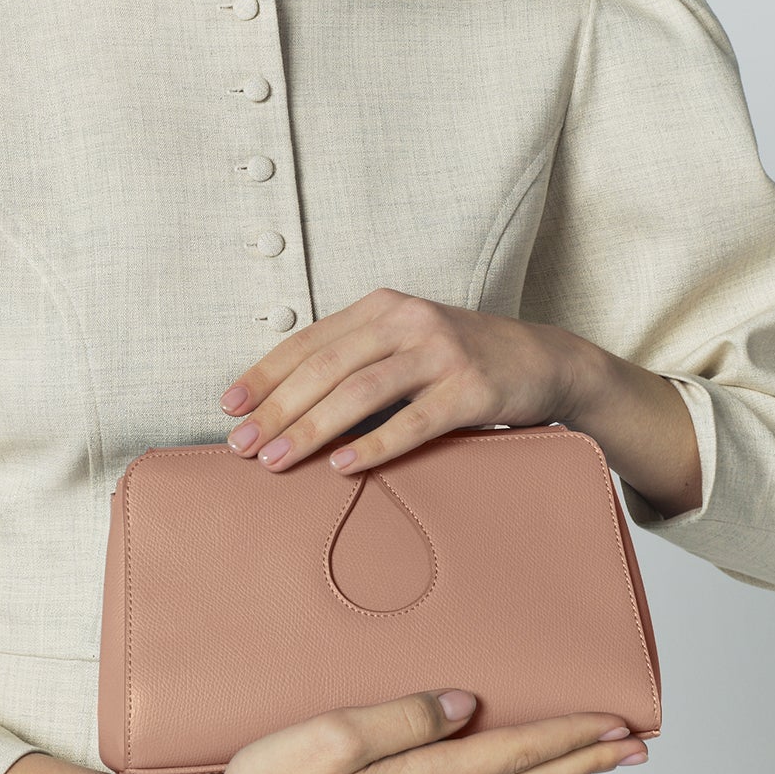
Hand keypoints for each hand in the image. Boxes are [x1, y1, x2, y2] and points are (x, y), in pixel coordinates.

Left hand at [218, 288, 587, 475]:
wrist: (545, 361)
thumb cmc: (460, 359)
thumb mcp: (405, 342)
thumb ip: (355, 358)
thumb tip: (285, 404)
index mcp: (381, 307)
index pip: (308, 341)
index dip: (264, 374)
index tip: (229, 407)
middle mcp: (407, 321)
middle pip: (326, 368)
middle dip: (277, 409)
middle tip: (243, 445)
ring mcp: (441, 353)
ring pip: (361, 392)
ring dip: (312, 429)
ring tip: (277, 461)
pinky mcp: (470, 388)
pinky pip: (413, 421)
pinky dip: (373, 445)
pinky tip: (342, 466)